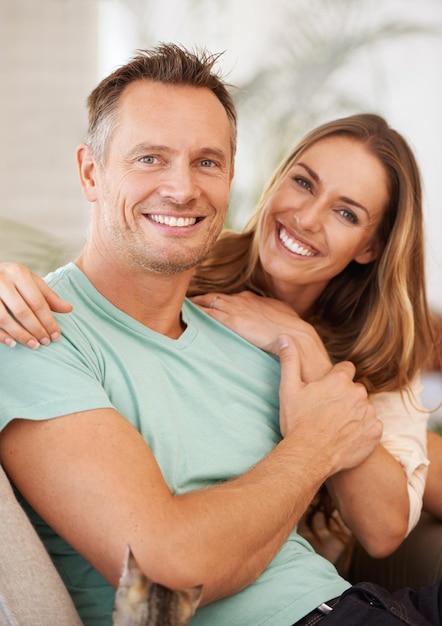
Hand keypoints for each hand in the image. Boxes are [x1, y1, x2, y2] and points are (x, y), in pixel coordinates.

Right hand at [0, 263, 71, 347]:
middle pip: (22, 311)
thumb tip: (69, 309)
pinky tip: (12, 343)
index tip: (56, 336)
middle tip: (46, 342)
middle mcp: (1, 280)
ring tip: (33, 345)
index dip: (48, 321)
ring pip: (4, 318)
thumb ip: (48, 296)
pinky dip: (1, 335)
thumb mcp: (31, 282)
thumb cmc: (13, 279)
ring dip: (20, 335)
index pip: (38, 301)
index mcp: (18, 273)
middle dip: (36, 329)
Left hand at [191, 291, 331, 380]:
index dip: (216, 301)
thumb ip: (269, 314)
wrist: (295, 336)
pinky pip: (209, 314)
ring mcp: (236, 309)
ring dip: (195, 305)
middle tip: (186, 303)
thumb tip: (268, 319)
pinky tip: (186, 315)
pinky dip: (197, 313)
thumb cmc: (291, 329)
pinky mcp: (232, 320)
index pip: (228, 298)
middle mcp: (242, 300)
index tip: (206, 303)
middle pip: (214, 297)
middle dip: (200, 300)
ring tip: (182, 308)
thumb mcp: (280, 315)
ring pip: (208, 303)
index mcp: (252, 299)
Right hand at [278, 335, 382, 473]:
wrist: (308, 456)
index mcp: (339, 380)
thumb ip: (290, 360)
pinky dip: (363, 431)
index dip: (336, 379)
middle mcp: (358, 393)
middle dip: (345, 397)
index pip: (346, 368)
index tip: (327, 391)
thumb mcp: (289, 389)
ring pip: (364, 407)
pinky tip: (346, 437)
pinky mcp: (375, 432)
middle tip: (328, 412)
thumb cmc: (297, 422)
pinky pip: (372, 426)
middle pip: (355, 389)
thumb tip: (284, 337)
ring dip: (354, 413)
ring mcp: (369, 413)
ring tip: (336, 427)